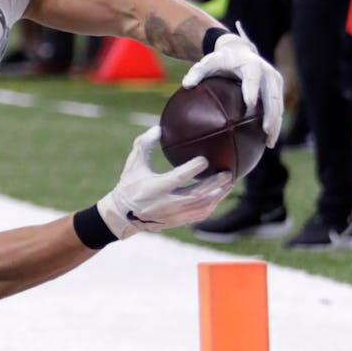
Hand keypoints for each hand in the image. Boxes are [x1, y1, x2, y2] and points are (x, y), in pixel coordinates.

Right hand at [96, 127, 231, 238]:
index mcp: (155, 188)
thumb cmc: (129, 185)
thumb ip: (144, 145)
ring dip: (218, 195)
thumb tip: (158, 128)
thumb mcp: (133, 164)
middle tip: (228, 172)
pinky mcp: (177, 222)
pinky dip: (211, 205)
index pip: (179, 178)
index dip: (193, 169)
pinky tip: (217, 196)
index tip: (205, 159)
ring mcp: (173, 215)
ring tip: (229, 183)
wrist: (122, 215)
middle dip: (215, 184)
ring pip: (202, 207)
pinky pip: (199, 215)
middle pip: (197, 194)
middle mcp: (166, 203)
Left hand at [181, 26, 283, 145]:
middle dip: (270, 113)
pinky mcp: (277, 88)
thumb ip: (197, 72)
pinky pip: (278, 107)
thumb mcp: (208, 63)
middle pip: (271, 95)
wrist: (239, 50)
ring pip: (278, 104)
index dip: (252, 90)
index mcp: (250, 65)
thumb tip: (186, 85)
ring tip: (269, 142)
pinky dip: (275, 122)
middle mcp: (267, 72)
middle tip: (265, 131)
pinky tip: (268, 139)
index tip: (250, 105)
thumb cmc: (221, 60)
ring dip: (276, 123)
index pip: (252, 78)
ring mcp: (274, 81)